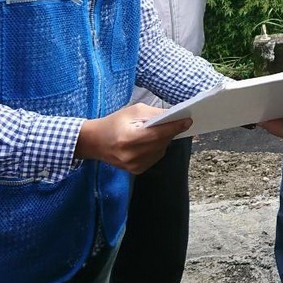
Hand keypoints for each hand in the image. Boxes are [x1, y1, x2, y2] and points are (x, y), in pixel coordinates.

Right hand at [75, 103, 192, 174]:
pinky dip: (158, 148)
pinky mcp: (136, 171)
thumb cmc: (114, 122)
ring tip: (161, 131)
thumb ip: (154, 114)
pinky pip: (155, 157)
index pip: (157, 134)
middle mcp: (131, 155)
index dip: (174, 127)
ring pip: (160, 151)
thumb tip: (174, 116)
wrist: (94, 142)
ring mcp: (134, 166)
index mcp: (128, 138)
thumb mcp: (133, 111)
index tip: (188, 121)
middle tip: (180, 122)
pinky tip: (151, 142)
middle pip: (161, 143)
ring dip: (165, 140)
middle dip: (171, 131)